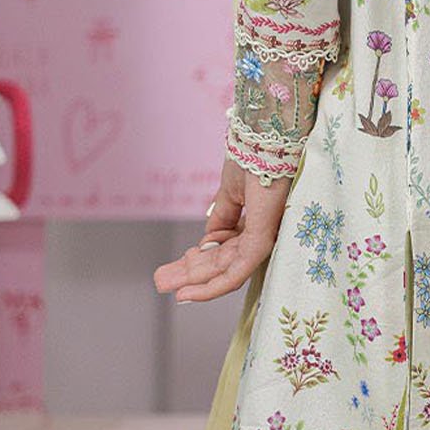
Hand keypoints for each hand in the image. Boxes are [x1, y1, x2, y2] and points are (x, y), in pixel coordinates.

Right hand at [152, 152, 292, 304]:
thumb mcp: (231, 190)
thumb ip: (223, 218)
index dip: (202, 257)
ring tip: (165, 288)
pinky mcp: (263, 239)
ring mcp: (263, 236)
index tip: (180, 262)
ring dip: (194, 283)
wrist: (266, 135)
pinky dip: (211, 287)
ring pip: (226, 270)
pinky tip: (187, 294)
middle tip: (163, 282)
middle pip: (222, 261)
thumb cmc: (255, 154)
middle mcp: (261, 230)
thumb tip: (207, 243)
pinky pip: (236, 272)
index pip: (227, 246)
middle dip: (191, 273)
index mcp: (255, 217)